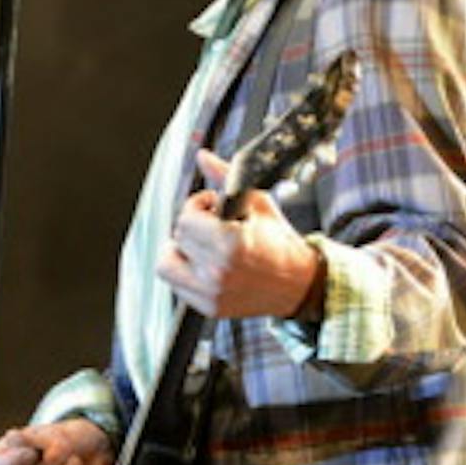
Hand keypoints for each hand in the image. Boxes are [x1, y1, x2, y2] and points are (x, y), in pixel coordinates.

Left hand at [156, 149, 321, 319]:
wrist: (299, 283)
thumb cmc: (279, 243)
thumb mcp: (257, 203)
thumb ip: (225, 178)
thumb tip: (203, 156)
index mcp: (230, 244)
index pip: (185, 219)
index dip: (197, 207)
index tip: (211, 207)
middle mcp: (217, 272)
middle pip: (176, 239)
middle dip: (191, 227)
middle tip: (211, 226)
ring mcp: (212, 294)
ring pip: (166, 265)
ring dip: (180, 252)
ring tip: (202, 247)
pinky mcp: (209, 308)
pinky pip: (177, 287)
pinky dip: (186, 274)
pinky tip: (207, 265)